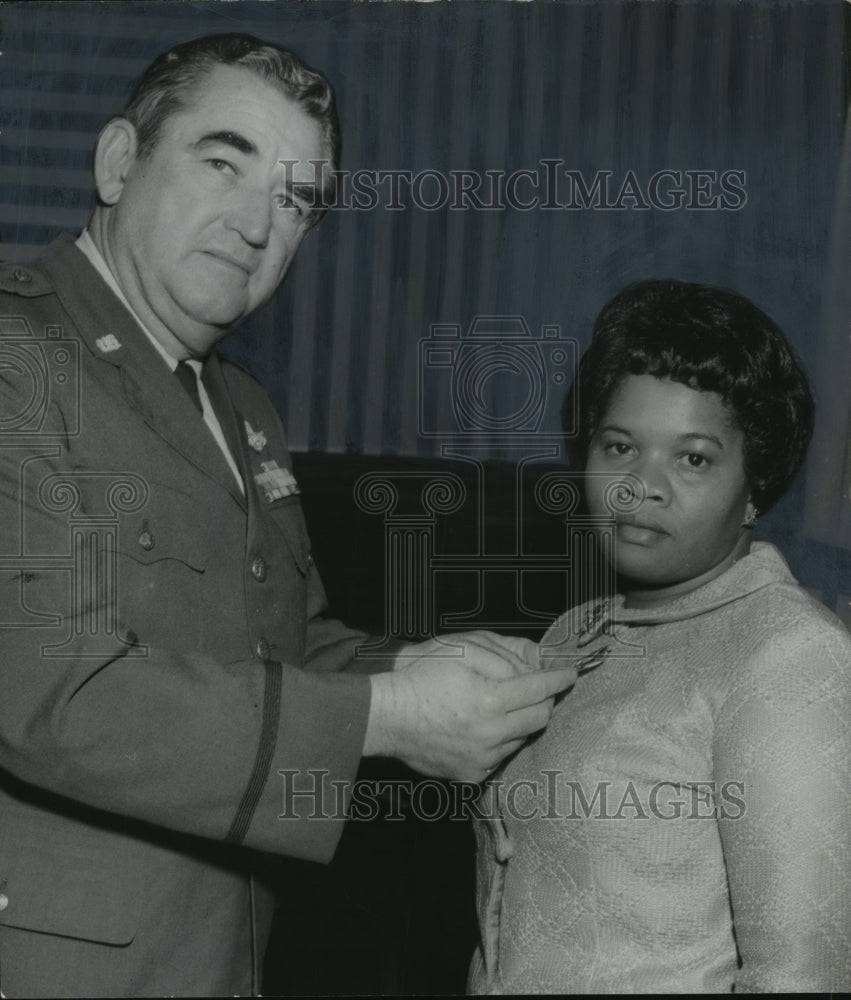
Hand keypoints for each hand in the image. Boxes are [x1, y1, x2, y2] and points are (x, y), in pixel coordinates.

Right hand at [364, 637, 576, 781]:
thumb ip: (504, 653)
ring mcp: (481, 760)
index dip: (558, 678)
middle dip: (543, 699)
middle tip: (535, 686)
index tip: (569, 673)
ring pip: (521, 737)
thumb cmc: (421, 674)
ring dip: (518, 719)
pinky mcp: (471, 775)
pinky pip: (500, 756)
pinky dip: (499, 739)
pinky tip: (479, 726)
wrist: (384, 714)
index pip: (540, 689)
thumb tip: (534, 666)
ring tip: (495, 704)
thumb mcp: (462, 647)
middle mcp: (490, 735)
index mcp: (489, 699)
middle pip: (539, 718)